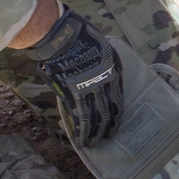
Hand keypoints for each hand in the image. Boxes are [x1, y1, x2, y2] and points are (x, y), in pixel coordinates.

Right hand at [25, 6, 122, 147]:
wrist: (60, 34)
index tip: (116, 123)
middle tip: (107, 137)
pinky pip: (78, 116)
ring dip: (94, 133)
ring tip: (92, 143)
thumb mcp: (102, 47)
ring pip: (94, 117)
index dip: (117, 114)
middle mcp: (104, 81)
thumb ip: (104, 66)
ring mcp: (88, 88)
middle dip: (108, 127)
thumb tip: (102, 81)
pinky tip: (80, 138)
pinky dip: (80, 129)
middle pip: (108, 111)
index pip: (118, 99)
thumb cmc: (79, 36)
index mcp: (113, 70)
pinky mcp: (71, 93)